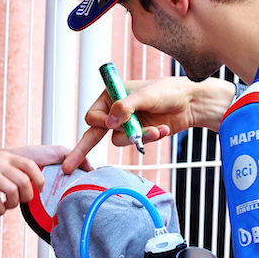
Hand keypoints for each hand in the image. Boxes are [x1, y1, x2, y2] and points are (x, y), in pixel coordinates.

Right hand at [0, 145, 65, 214]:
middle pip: (24, 182)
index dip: (39, 180)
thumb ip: (10, 169)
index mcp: (4, 157)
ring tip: (6, 207)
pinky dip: (0, 210)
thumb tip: (29, 183)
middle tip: (19, 202)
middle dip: (26, 197)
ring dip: (13, 204)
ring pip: (12, 191)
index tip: (38, 190)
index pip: (30, 165)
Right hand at [62, 76, 237, 172]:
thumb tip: (108, 122)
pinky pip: (134, 144)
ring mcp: (126, 125)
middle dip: (82, 149)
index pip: (93, 116)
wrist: (190, 102)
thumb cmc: (167, 91)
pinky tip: (161, 129)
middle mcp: (114, 111)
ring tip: (155, 128)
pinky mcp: (138, 134)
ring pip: (119, 141)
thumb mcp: (145, 96)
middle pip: (93, 133)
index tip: (113, 123)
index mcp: (110, 96)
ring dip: (136, 137)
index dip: (101, 123)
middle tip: (67, 166)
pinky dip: (147, 138)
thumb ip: (125, 108)